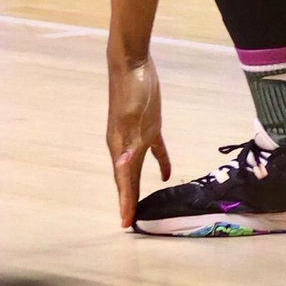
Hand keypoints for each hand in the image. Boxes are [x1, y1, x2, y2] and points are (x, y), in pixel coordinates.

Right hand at [107, 54, 170, 223]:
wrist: (132, 62)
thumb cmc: (133, 88)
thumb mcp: (133, 115)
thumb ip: (130, 141)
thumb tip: (122, 166)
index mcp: (120, 145)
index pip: (123, 180)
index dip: (125, 201)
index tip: (125, 223)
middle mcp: (125, 144)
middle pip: (127, 178)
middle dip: (128, 200)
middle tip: (129, 222)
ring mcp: (137, 134)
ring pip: (137, 167)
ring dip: (138, 186)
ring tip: (141, 206)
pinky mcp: (149, 125)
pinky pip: (154, 150)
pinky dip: (160, 163)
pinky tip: (165, 175)